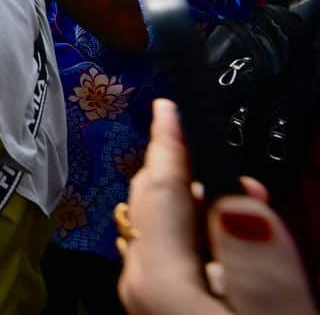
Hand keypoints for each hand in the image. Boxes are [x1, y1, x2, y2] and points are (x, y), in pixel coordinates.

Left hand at [118, 99, 315, 313]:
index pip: (159, 189)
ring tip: (251, 213)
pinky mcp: (164, 312)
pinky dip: (202, 239)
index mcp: (158, 275)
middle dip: (191, 174)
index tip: (166, 104)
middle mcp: (140, 282)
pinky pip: (176, 257)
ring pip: (167, 230)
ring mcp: (148, 300)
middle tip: (242, 175)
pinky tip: (238, 256)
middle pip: (156, 205)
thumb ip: (259, 263)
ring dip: (202, 209)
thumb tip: (238, 202)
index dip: (168, 143)